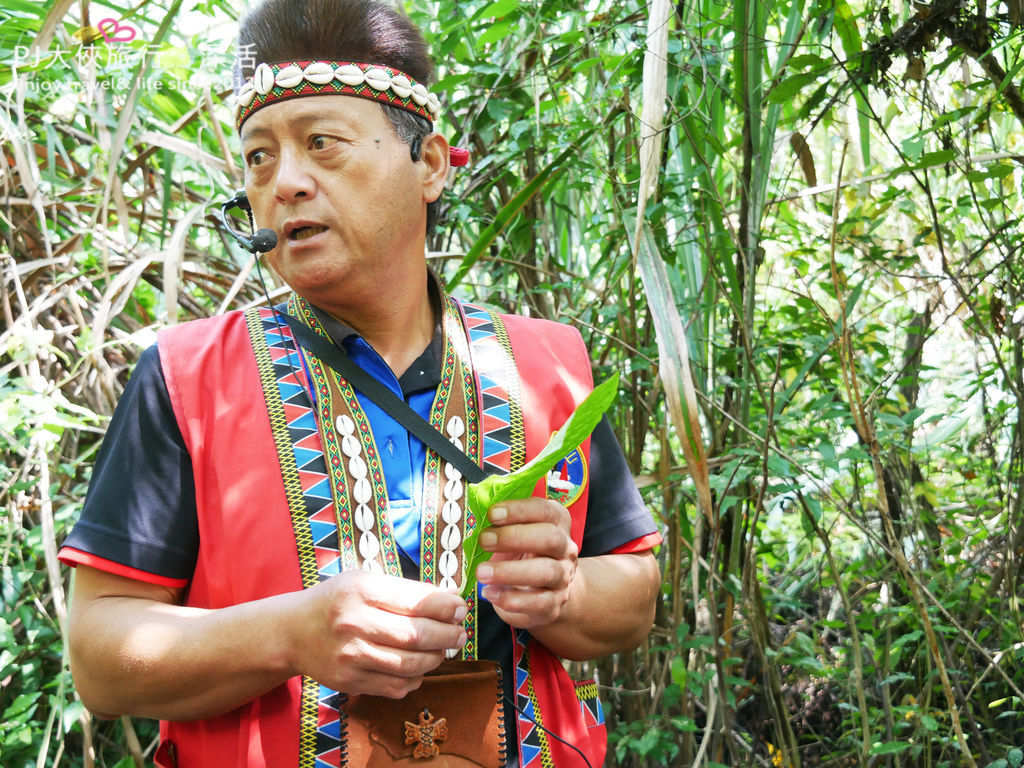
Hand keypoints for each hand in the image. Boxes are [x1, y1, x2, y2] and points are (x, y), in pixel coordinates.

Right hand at [287, 570, 467, 697]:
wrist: (293, 632)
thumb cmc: (337, 601)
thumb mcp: (365, 581)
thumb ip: (406, 591)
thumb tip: (451, 602)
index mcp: (361, 590)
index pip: (416, 601)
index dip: (446, 607)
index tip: (461, 608)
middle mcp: (354, 623)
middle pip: (417, 635)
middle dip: (448, 635)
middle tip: (460, 633)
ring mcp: (351, 657)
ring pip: (410, 665)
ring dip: (436, 658)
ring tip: (443, 650)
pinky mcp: (350, 682)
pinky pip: (396, 687)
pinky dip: (415, 679)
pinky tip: (419, 668)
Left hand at [474, 498, 578, 629]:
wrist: (547, 591)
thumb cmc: (523, 553)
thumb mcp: (515, 533)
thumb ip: (501, 522)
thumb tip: (475, 509)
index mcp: (557, 523)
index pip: (545, 510)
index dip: (519, 510)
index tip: (491, 513)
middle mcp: (564, 548)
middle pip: (549, 538)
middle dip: (514, 537)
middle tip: (484, 540)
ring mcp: (562, 577)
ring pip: (545, 571)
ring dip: (510, 571)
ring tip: (481, 572)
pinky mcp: (554, 604)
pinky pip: (538, 602)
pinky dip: (511, 598)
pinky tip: (489, 593)